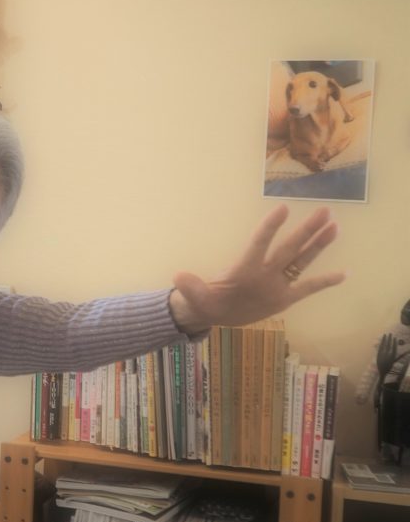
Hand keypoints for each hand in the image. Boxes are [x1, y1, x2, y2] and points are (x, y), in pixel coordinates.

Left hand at [168, 205, 344, 333]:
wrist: (212, 312)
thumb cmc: (202, 300)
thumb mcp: (193, 297)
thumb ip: (190, 287)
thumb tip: (178, 277)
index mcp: (244, 268)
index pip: (259, 244)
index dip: (269, 228)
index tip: (282, 209)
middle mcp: (264, 271)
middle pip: (288, 247)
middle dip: (305, 231)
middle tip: (325, 210)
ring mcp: (276, 283)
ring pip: (301, 260)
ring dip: (317, 245)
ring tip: (334, 227)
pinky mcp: (283, 298)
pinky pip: (307, 289)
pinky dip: (324, 282)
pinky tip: (343, 273)